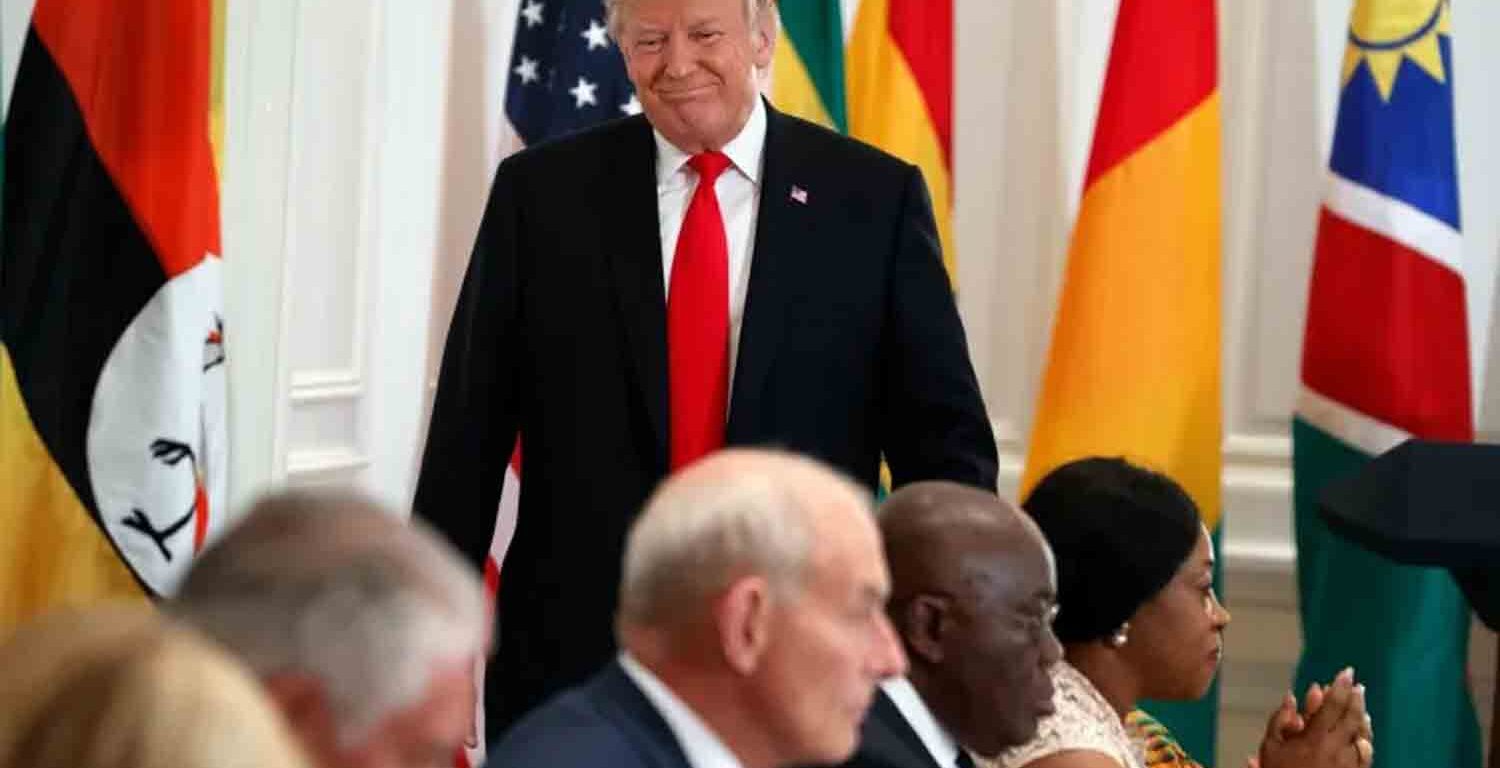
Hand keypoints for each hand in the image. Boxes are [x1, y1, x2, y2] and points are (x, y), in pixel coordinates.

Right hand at [1256, 668, 1372, 767]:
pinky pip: (1366, 753)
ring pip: (1362, 734)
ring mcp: (1348, 763)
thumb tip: (1291, 696)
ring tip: (1361, 706)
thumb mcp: (1269, 747)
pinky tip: (1364, 734)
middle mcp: (1335, 748)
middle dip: (1355, 697)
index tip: (1346, 672)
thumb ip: (1280, 720)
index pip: (1332, 705)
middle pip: (1352, 716)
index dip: (1340, 687)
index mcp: (1313, 738)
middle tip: (1357, 685)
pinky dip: (1366, 739)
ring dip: (1362, 717)